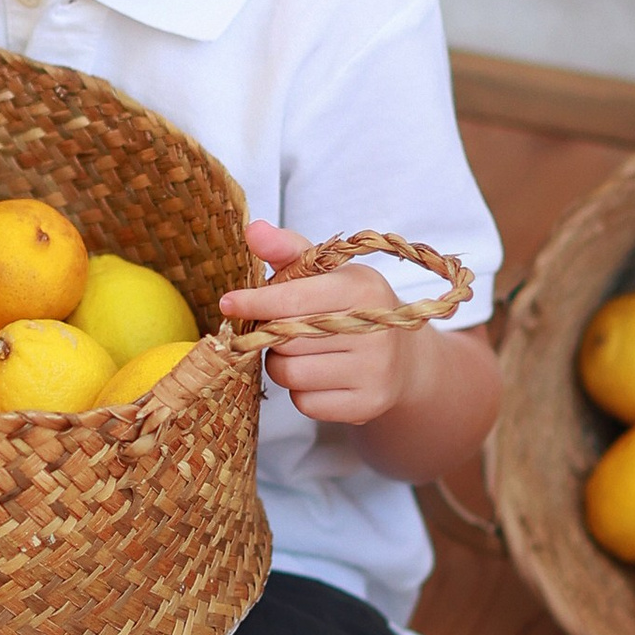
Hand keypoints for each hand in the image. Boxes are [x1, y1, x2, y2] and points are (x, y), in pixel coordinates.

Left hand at [223, 221, 412, 430]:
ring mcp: (374, 371)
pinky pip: (304, 403)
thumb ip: (288, 250)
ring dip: (283, 364)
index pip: (293, 299)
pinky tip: (321, 376)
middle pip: (285, 339)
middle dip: (273, 334)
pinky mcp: (367, 405)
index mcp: (363, 288)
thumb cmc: (354, 307)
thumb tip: (253, 229)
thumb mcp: (329, 271)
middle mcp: (374, 330)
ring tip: (304, 352)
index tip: (228, 302)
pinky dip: (302, 391)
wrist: (406, 359)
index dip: (255, 302)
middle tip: (285, 328)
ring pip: (290, 373)